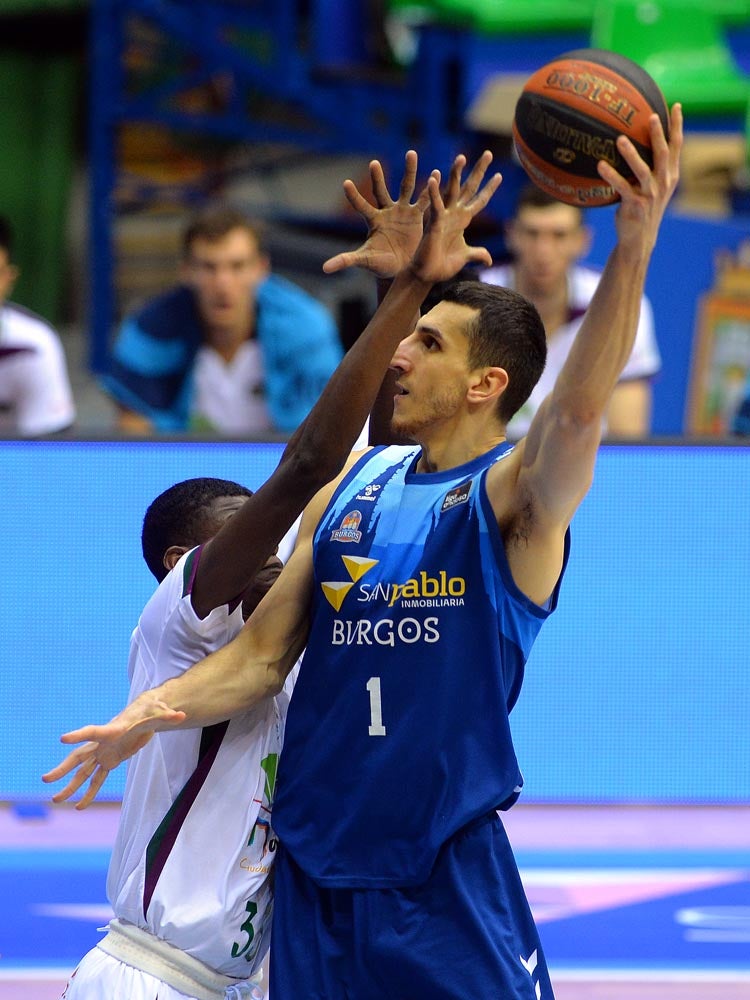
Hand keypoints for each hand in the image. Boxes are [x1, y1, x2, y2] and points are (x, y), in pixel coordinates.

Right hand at [41, 698, 185, 808]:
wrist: (146, 713)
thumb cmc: (151, 710)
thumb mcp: (160, 712)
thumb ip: (168, 715)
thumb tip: (181, 715)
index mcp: (113, 729)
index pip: (94, 731)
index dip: (79, 735)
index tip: (62, 739)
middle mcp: (103, 742)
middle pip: (79, 756)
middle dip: (63, 768)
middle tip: (46, 779)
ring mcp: (103, 752)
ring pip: (83, 771)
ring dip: (70, 786)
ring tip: (56, 800)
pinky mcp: (109, 760)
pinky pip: (96, 779)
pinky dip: (89, 792)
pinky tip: (79, 806)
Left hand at [323, 150, 435, 277]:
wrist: (401, 268)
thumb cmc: (381, 264)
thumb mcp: (365, 261)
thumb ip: (346, 260)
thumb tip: (324, 268)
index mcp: (373, 221)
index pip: (361, 206)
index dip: (354, 196)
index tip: (345, 183)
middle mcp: (387, 211)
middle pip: (381, 190)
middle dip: (378, 177)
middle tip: (374, 163)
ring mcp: (403, 211)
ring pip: (406, 187)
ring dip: (410, 170)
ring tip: (411, 153)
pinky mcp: (417, 216)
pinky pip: (424, 199)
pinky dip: (431, 188)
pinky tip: (437, 173)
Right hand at [408, 150, 501, 284]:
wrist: (426, 275)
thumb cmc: (442, 266)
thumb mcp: (464, 257)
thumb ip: (477, 254)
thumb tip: (489, 260)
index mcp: (462, 220)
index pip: (479, 200)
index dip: (489, 189)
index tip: (499, 175)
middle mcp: (453, 214)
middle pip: (468, 187)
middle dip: (479, 171)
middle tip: (488, 153)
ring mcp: (443, 217)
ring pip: (451, 190)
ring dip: (456, 173)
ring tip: (462, 157)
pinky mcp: (433, 224)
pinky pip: (434, 205)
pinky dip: (434, 192)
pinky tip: (434, 176)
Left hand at [597, 103, 681, 256]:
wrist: (639, 238)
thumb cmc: (642, 208)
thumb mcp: (651, 187)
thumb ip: (649, 167)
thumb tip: (632, 141)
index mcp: (670, 175)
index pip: (676, 146)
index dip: (677, 126)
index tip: (676, 105)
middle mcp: (663, 182)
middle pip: (663, 153)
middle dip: (658, 134)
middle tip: (651, 116)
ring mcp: (651, 194)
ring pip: (642, 170)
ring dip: (631, 154)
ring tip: (620, 139)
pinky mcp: (635, 205)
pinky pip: (622, 187)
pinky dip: (611, 175)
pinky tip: (600, 165)